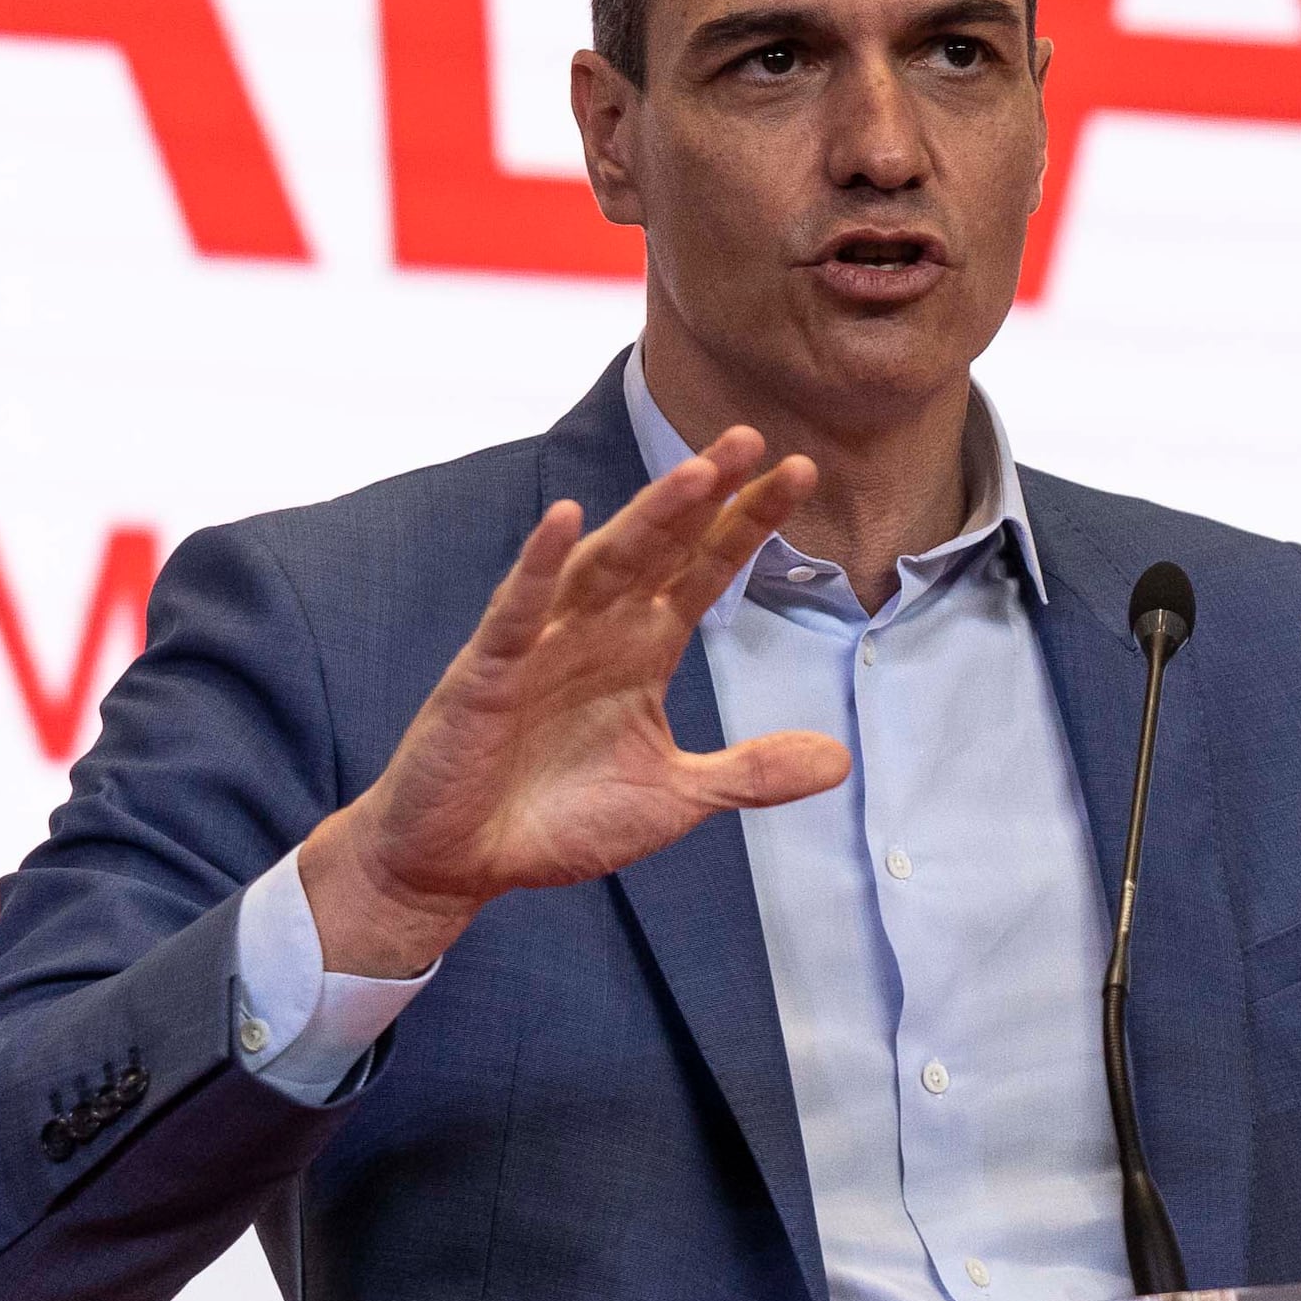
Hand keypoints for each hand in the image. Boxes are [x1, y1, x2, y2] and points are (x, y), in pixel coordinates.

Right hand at [298, 429, 844, 974]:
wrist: (462, 865)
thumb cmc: (558, 821)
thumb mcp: (675, 798)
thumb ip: (751, 773)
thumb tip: (838, 760)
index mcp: (642, 649)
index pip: (704, 570)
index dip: (747, 522)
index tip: (799, 473)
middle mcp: (597, 630)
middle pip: (660, 547)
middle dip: (704, 495)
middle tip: (750, 435)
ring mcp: (541, 643)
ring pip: (601, 565)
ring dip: (645, 519)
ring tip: (694, 473)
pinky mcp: (490, 672)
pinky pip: (517, 612)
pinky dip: (539, 567)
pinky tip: (565, 522)